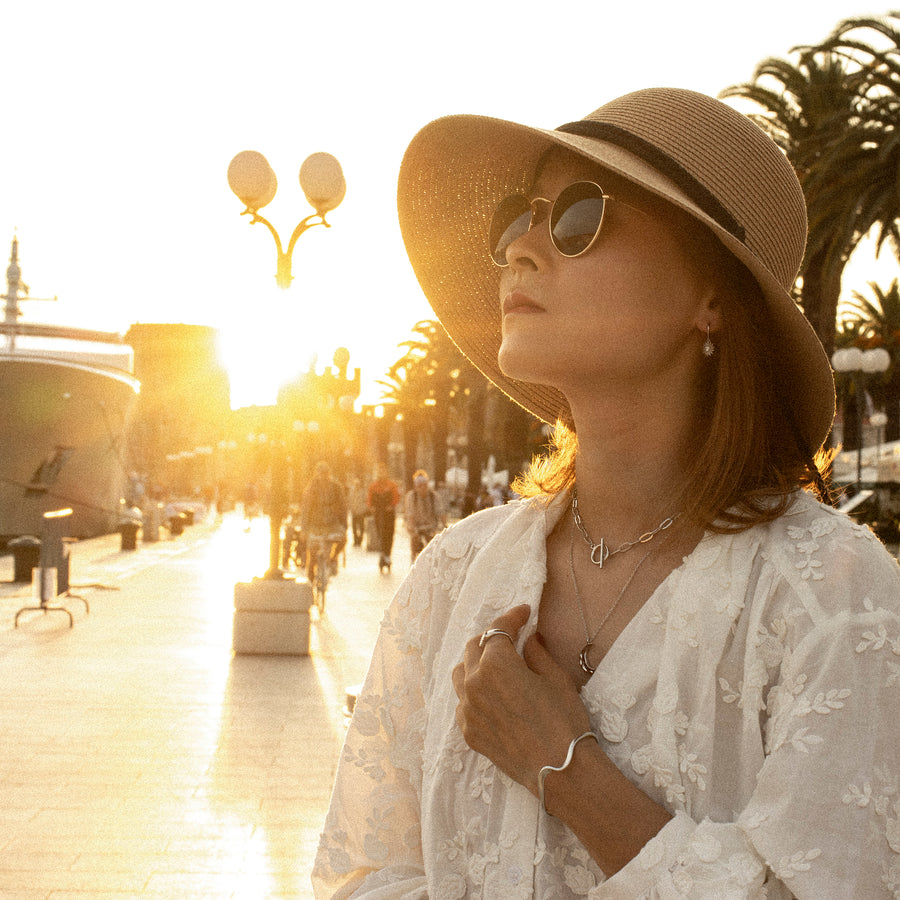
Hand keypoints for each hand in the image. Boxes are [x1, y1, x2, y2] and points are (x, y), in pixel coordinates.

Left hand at [452, 605, 591, 794]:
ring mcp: (467, 709)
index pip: (498, 630)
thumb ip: (536, 653)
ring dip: (476, 662)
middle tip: (511, 637)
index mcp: (496, 664)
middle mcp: (474, 683)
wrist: (561, 770)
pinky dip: (473, 691)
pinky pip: (463, 701)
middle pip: (474, 647)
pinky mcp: (469, 731)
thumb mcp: (556, 678)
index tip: (524, 613)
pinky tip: (492, 694)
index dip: (512, 617)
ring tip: (496, 664)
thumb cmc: (564, 721)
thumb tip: (528, 639)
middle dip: (492, 637)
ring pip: (461, 673)